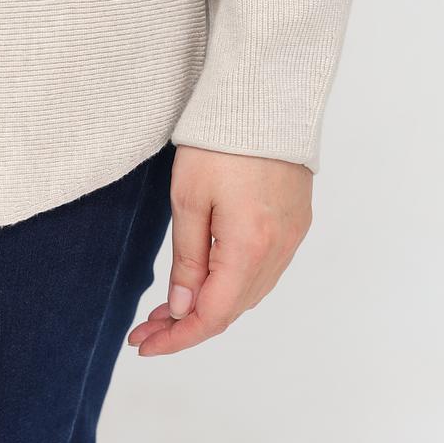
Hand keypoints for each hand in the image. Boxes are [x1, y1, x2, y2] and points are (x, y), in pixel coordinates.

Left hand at [127, 144, 312, 355]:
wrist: (266, 97)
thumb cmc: (221, 141)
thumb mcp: (188, 200)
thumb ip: (188, 261)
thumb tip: (182, 309)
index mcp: (249, 246)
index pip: (213, 315)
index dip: (178, 338)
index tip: (145, 345)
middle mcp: (279, 248)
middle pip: (233, 308)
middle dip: (189, 323)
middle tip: (148, 326)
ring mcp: (293, 236)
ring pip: (251, 292)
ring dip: (213, 304)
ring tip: (172, 304)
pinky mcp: (298, 221)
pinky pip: (267, 269)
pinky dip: (236, 282)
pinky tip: (210, 276)